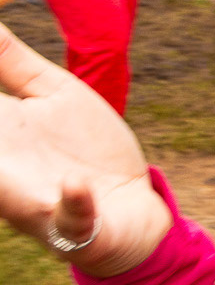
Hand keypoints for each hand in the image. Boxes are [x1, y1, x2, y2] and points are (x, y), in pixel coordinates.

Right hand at [0, 25, 172, 276]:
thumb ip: (10, 60)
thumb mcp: (51, 93)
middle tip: (3, 113)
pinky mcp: (74, 224)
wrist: (131, 204)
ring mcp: (38, 201)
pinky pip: (69, 217)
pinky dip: (73, 202)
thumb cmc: (85, 149)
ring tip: (9, 138)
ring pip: (6, 195)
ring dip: (5, 181)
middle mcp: (6, 168)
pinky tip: (75, 182)